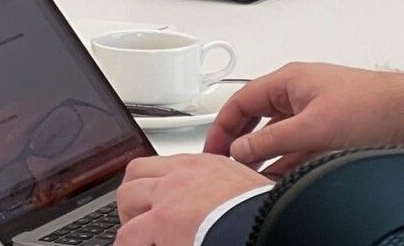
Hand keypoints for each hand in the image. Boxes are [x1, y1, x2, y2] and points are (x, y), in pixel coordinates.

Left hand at [115, 155, 266, 245]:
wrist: (276, 223)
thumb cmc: (270, 212)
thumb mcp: (247, 189)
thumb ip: (226, 192)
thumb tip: (224, 209)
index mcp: (203, 165)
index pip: (162, 166)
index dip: (151, 184)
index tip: (152, 200)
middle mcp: (181, 175)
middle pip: (135, 175)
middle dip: (132, 197)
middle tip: (136, 219)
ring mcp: (168, 197)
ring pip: (127, 199)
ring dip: (128, 219)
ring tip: (135, 239)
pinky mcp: (163, 222)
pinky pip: (129, 236)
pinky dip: (128, 245)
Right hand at [203, 63, 403, 175]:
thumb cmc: (371, 105)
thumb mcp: (313, 127)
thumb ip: (272, 140)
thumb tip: (241, 150)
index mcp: (287, 81)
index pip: (240, 102)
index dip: (222, 126)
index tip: (212, 148)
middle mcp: (298, 93)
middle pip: (256, 117)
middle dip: (240, 140)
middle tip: (226, 162)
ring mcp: (314, 110)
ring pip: (277, 133)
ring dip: (264, 154)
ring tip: (251, 174)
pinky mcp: (331, 128)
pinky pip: (297, 144)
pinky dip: (286, 160)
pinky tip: (281, 175)